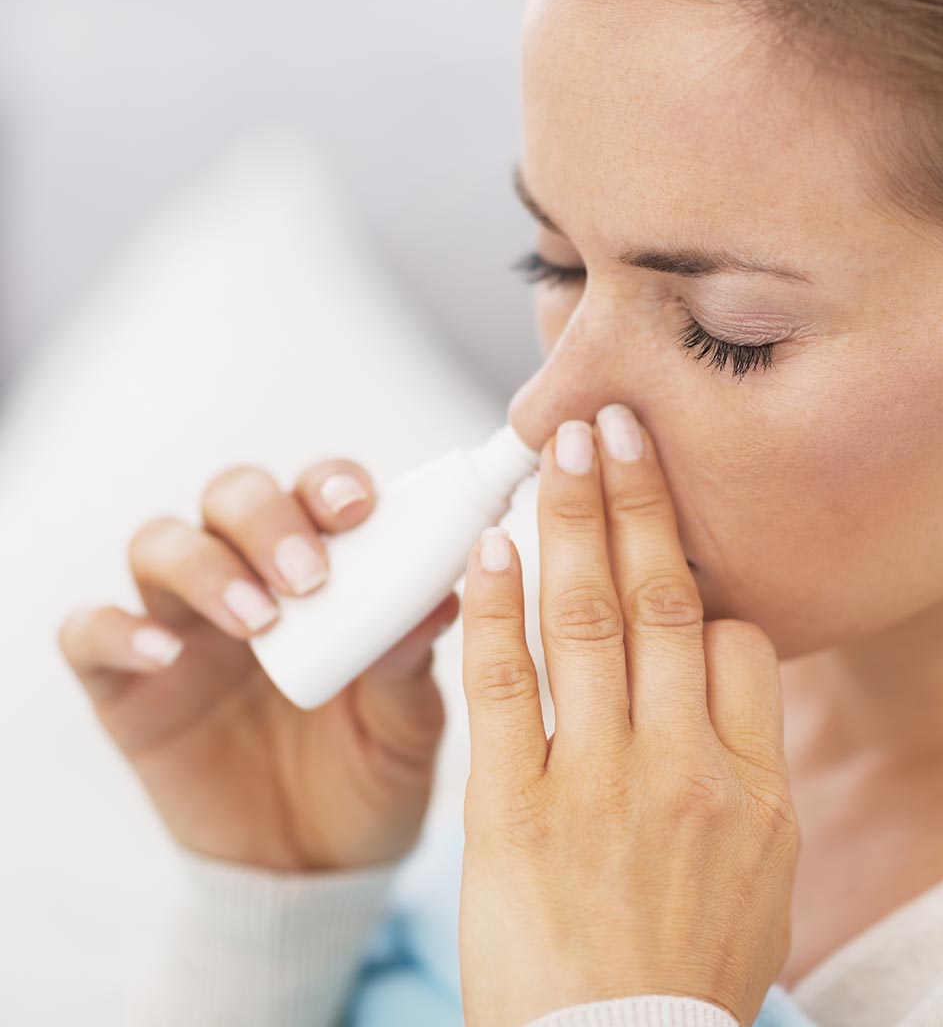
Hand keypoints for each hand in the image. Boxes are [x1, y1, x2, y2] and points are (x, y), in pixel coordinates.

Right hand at [59, 459, 459, 870]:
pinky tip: (165, 656)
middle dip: (267, 519)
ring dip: (204, 566)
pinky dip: (117, 631)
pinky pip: (90, 633)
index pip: (317, 491)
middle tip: (310, 576)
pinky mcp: (128, 685)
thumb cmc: (371, 772)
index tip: (358, 508)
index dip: (331, 483)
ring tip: (258, 623)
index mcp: (326, 571)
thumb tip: (442, 599)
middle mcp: (250, 578)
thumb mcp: (407, 723)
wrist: (315, 867)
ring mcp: (185, 626)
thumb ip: (411, 661)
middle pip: (233, 496)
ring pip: (160, 544)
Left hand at [458, 405, 798, 1026]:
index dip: (703, 580)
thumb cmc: (689, 975)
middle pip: (662, 600)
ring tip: (563, 448)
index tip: (667, 532)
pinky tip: (490, 546)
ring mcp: (597, 782)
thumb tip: (728, 671)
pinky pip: (506, 683)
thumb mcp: (766, 876)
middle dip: (639, 500)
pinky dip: (497, 607)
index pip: (741, 642)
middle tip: (618, 421)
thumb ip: (751, 768)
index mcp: (756, 786)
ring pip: (587, 620)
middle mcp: (683, 767)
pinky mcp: (512, 810)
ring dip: (574, 524)